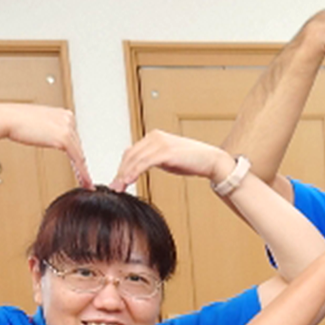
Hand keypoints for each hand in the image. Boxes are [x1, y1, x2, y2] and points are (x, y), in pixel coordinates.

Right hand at [0, 104, 91, 188]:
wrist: (8, 119)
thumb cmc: (16, 120)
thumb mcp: (39, 122)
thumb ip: (49, 129)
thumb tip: (51, 138)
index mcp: (63, 114)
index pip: (74, 137)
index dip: (76, 153)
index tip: (79, 165)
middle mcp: (68, 119)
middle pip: (77, 146)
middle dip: (79, 163)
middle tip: (84, 178)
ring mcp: (67, 128)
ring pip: (79, 154)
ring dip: (83, 171)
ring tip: (86, 183)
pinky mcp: (63, 138)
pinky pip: (77, 159)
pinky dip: (82, 172)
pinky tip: (84, 180)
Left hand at [107, 130, 231, 191]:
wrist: (211, 160)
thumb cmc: (191, 160)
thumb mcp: (166, 159)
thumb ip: (152, 160)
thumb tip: (137, 168)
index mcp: (154, 137)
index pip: (131, 152)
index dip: (122, 167)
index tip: (117, 182)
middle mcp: (155, 137)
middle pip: (130, 155)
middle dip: (120, 172)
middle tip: (114, 188)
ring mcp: (160, 143)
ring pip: (135, 159)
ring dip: (124, 174)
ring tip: (118, 188)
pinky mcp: (166, 151)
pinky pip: (145, 162)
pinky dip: (134, 172)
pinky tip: (128, 181)